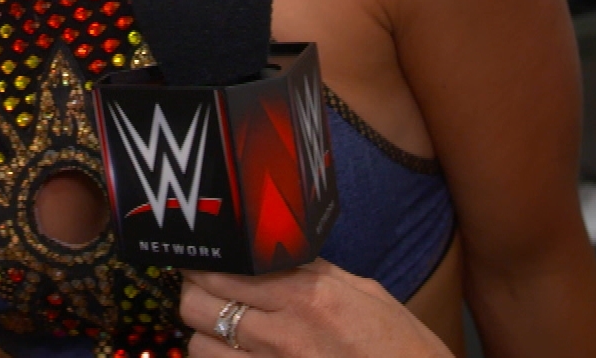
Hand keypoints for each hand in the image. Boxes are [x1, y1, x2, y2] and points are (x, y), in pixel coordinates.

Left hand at [180, 260, 451, 356]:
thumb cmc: (401, 348)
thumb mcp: (365, 294)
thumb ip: (315, 271)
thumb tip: (274, 249)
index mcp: (309, 296)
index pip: (225, 269)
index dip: (203, 265)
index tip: (200, 262)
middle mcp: (284, 333)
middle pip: (197, 306)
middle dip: (194, 298)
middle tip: (205, 296)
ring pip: (198, 347)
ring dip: (204, 339)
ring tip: (221, 334)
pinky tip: (236, 357)